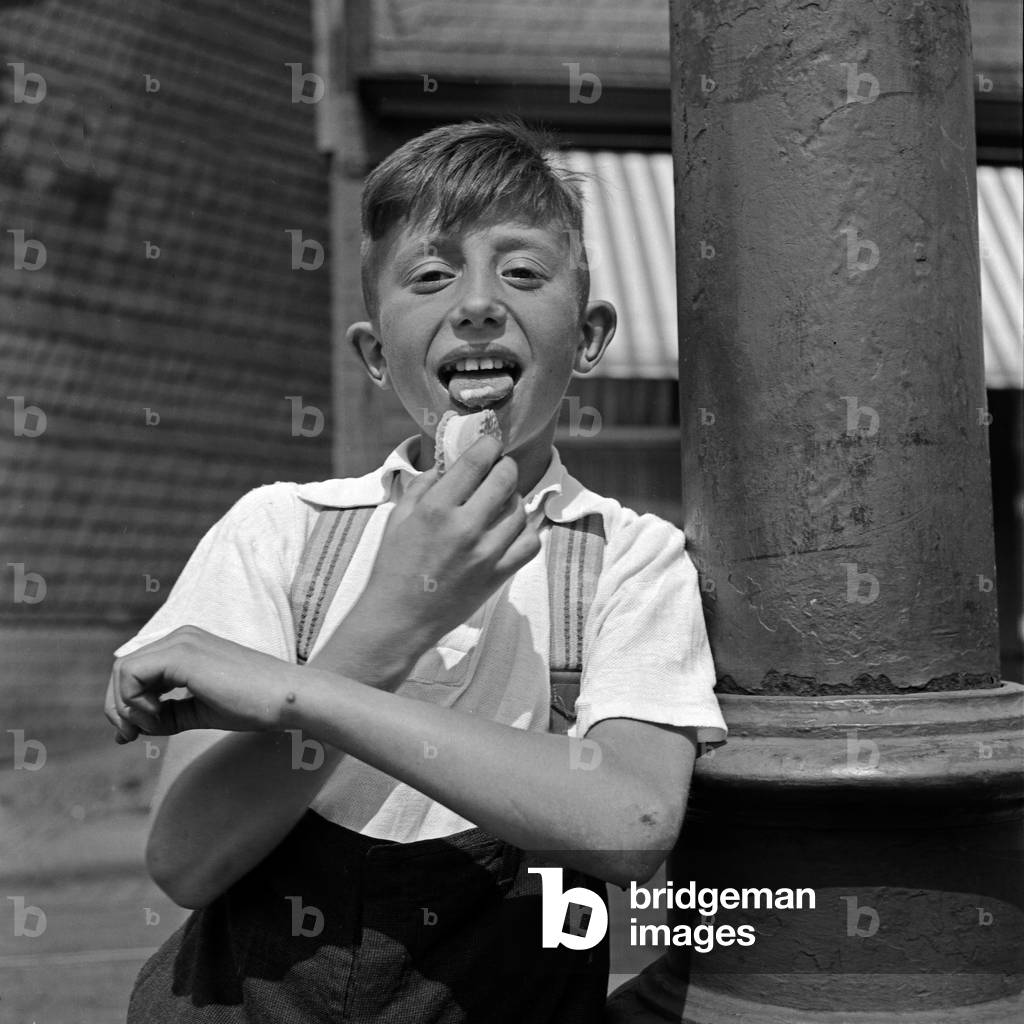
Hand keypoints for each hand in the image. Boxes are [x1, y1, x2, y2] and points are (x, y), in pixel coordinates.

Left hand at [103, 625, 299, 741]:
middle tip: (130, 737)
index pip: (135, 670)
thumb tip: (127, 730)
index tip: (132, 735)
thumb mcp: (199, 710)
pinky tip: (157, 718)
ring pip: (122, 670)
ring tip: (151, 728)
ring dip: (125, 707)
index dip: (124, 704)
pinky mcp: (181, 655)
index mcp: (186, 645)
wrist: (285, 699)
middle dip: (118, 708)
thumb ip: (165, 715)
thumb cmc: (253, 705)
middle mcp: (180, 637)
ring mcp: (180, 642)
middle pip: (123, 669)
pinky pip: (131, 675)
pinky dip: (133, 702)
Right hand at [321, 435, 540, 684]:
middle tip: (500, 468)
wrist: (399, 618)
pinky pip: (530, 543)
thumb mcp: (398, 517)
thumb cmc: (394, 566)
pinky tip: (511, 530)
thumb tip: (449, 463)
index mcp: (436, 509)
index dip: (489, 445)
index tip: (491, 443)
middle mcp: (465, 527)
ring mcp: (486, 553)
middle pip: (506, 479)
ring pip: (520, 510)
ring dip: (513, 500)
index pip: (476, 462)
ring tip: (500, 503)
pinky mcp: (499, 575)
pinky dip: (526, 531)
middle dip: (505, 467)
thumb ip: (424, 485)